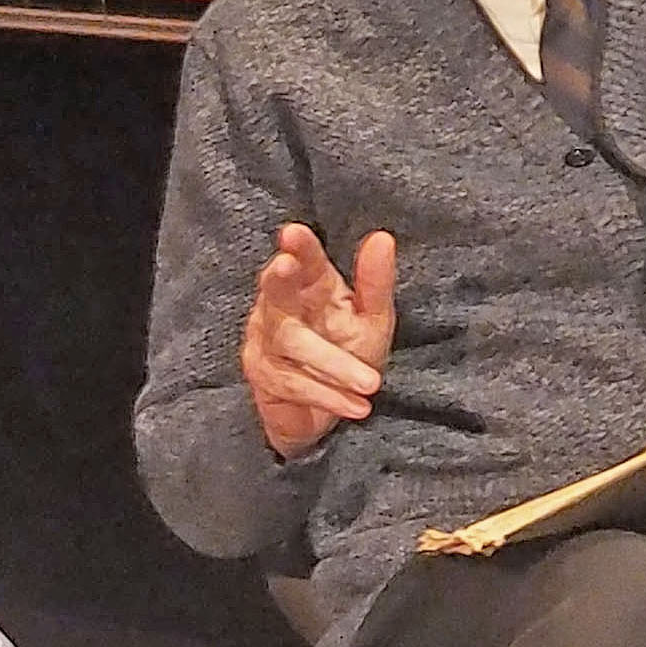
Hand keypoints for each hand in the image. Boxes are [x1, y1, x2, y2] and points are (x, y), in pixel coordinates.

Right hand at [241, 224, 397, 458]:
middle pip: (274, 291)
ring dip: (334, 364)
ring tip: (371, 383)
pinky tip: (357, 406)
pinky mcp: (261, 375)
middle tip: (285, 265)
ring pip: (291, 343)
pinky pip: (292, 382)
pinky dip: (328, 395)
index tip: (293, 232)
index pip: (304, 261)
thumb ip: (375, 282)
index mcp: (310, 285)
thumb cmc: (348, 353)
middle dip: (278, 278)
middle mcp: (279, 306)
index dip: (299, 248)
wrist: (324, 413)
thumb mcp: (372, 319)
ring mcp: (264, 340)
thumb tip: (383, 237)